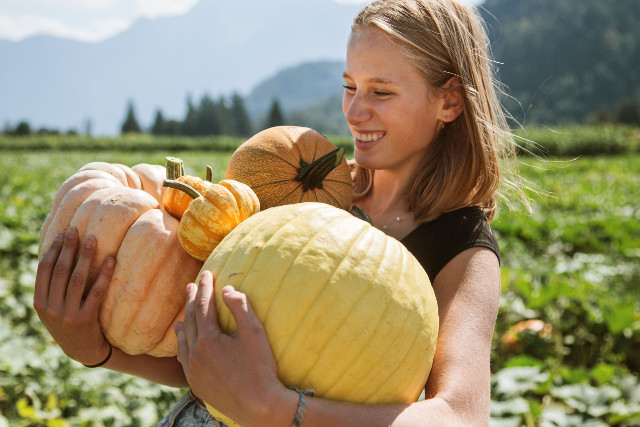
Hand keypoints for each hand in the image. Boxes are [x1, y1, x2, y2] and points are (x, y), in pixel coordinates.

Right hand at [33, 227, 114, 365]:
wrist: (84, 351)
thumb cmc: (70, 322)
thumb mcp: (53, 308)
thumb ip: (52, 288)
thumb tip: (60, 254)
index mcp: (40, 302)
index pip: (44, 269)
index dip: (54, 250)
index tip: (63, 234)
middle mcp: (51, 308)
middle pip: (60, 270)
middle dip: (69, 248)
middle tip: (77, 230)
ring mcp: (67, 314)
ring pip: (77, 279)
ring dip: (85, 256)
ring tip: (93, 240)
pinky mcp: (85, 319)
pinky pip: (96, 291)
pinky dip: (104, 274)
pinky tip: (111, 260)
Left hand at [175, 271, 295, 425]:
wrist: (259, 407)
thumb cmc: (261, 369)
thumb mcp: (254, 333)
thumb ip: (240, 308)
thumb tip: (227, 290)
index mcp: (209, 339)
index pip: (204, 306)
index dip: (205, 288)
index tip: (207, 274)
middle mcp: (196, 354)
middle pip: (191, 320)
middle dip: (192, 300)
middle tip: (191, 285)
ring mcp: (194, 371)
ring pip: (183, 340)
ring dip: (184, 322)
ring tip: (184, 312)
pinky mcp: (196, 384)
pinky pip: (183, 359)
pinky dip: (183, 345)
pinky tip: (184, 342)